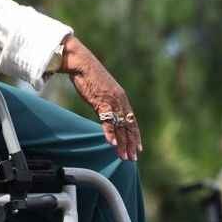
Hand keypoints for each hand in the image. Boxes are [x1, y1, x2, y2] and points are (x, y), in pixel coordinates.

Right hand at [60, 36, 140, 160]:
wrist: (82, 63)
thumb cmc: (89, 76)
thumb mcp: (102, 91)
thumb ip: (107, 102)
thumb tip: (106, 111)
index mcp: (121, 98)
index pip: (132, 120)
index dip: (136, 135)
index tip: (139, 148)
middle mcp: (120, 101)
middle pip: (128, 126)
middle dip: (131, 144)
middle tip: (133, 158)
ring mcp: (111, 101)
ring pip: (119, 126)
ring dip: (122, 143)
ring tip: (124, 156)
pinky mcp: (100, 101)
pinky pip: (106, 120)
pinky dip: (109, 133)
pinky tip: (112, 144)